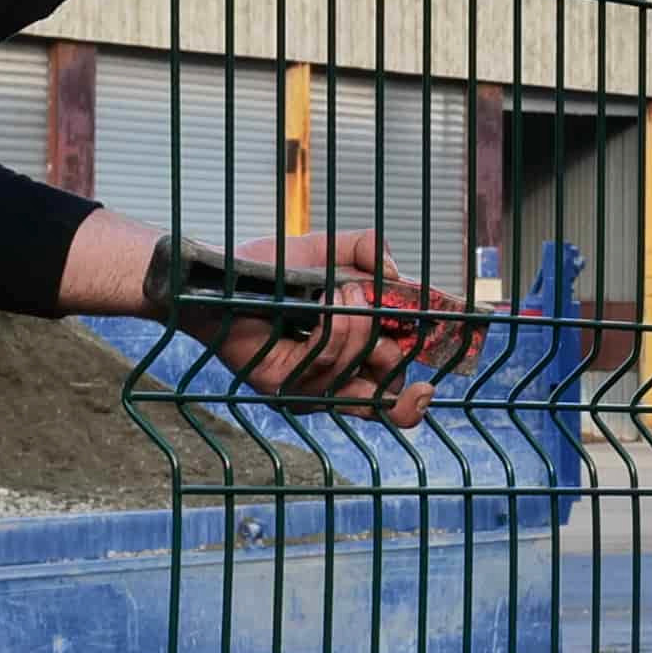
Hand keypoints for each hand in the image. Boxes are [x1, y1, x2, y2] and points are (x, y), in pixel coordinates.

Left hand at [151, 230, 480, 428]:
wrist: (223, 272)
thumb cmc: (273, 267)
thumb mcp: (330, 251)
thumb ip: (368, 250)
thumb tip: (397, 275)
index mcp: (349, 362)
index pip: (387, 401)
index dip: (411, 403)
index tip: (428, 387)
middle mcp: (327, 383)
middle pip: (381, 395)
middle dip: (388, 352)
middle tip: (371, 311)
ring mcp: (301, 388)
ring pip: (352, 369)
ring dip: (355, 324)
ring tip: (339, 291)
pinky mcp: (278, 384)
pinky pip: (322, 361)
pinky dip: (332, 327)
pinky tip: (324, 302)